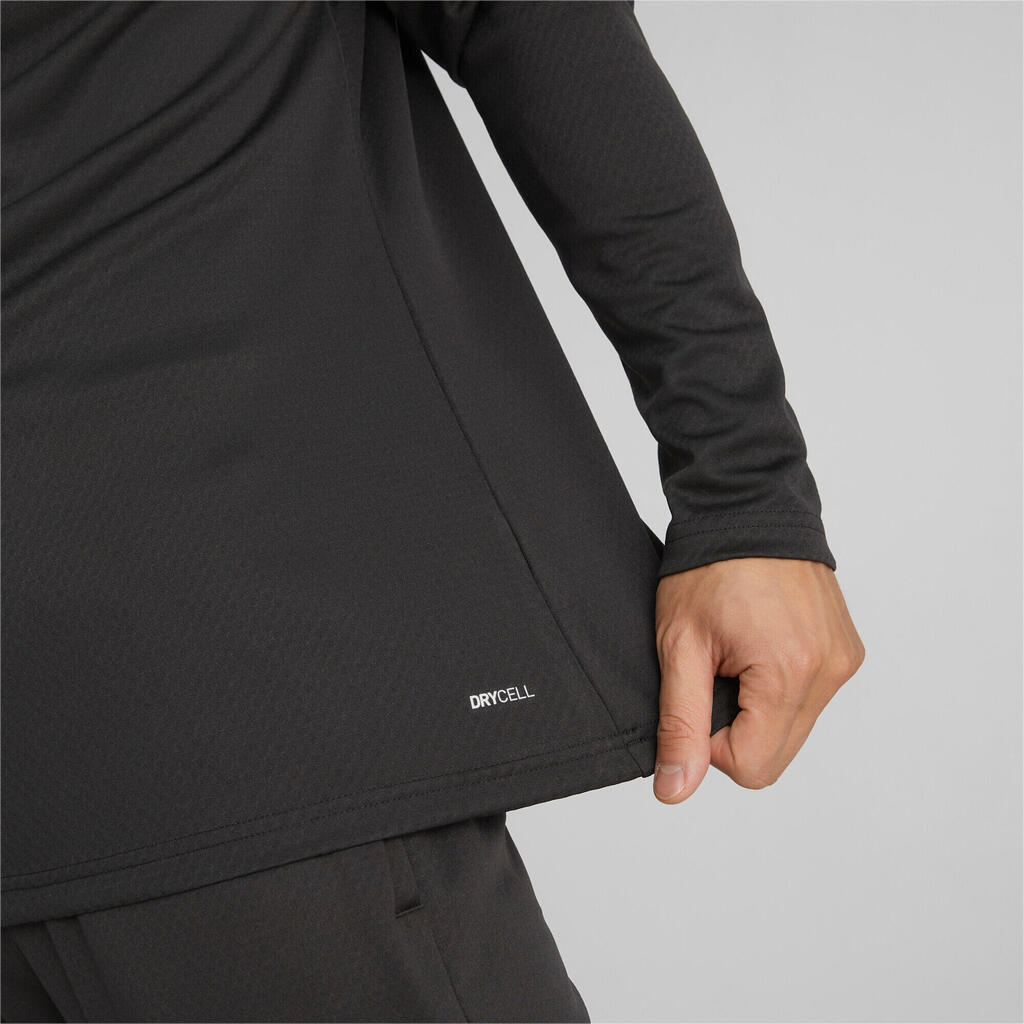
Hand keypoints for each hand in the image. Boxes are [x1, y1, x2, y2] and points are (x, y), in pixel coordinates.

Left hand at [652, 557, 863, 802]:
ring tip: (738, 653)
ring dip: (759, 708)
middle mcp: (830, 672)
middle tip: (714, 671)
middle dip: (736, 727)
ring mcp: (843, 661)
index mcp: (789, 674)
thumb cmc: (708, 568)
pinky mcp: (848, 651)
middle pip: (777, 754)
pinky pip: (811, 699)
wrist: (746, 508)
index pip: (752, 767)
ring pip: (794, 729)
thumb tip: (675, 790)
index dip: (711, 745)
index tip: (696, 693)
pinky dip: (781, 688)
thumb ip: (680, 723)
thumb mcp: (680, 646)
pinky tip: (761, 646)